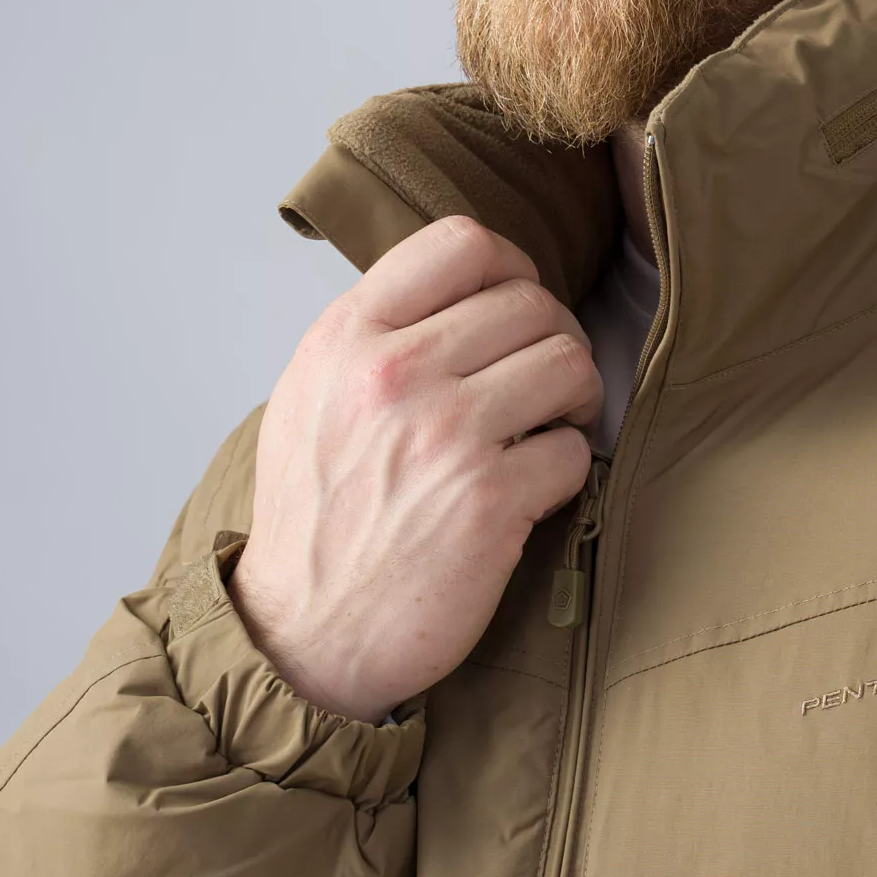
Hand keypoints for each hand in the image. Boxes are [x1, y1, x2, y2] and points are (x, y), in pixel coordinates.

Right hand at [229, 217, 600, 720]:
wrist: (302, 635)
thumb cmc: (316, 518)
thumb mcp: (312, 395)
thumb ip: (375, 334)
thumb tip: (464, 289)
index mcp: (347, 337)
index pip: (461, 241)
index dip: (512, 267)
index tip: (515, 308)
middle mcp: (393, 374)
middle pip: (531, 302)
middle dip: (553, 341)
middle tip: (541, 385)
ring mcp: (445, 435)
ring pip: (569, 362)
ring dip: (574, 397)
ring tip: (544, 429)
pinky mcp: (490, 501)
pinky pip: (573, 449)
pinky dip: (565, 471)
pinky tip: (531, 491)